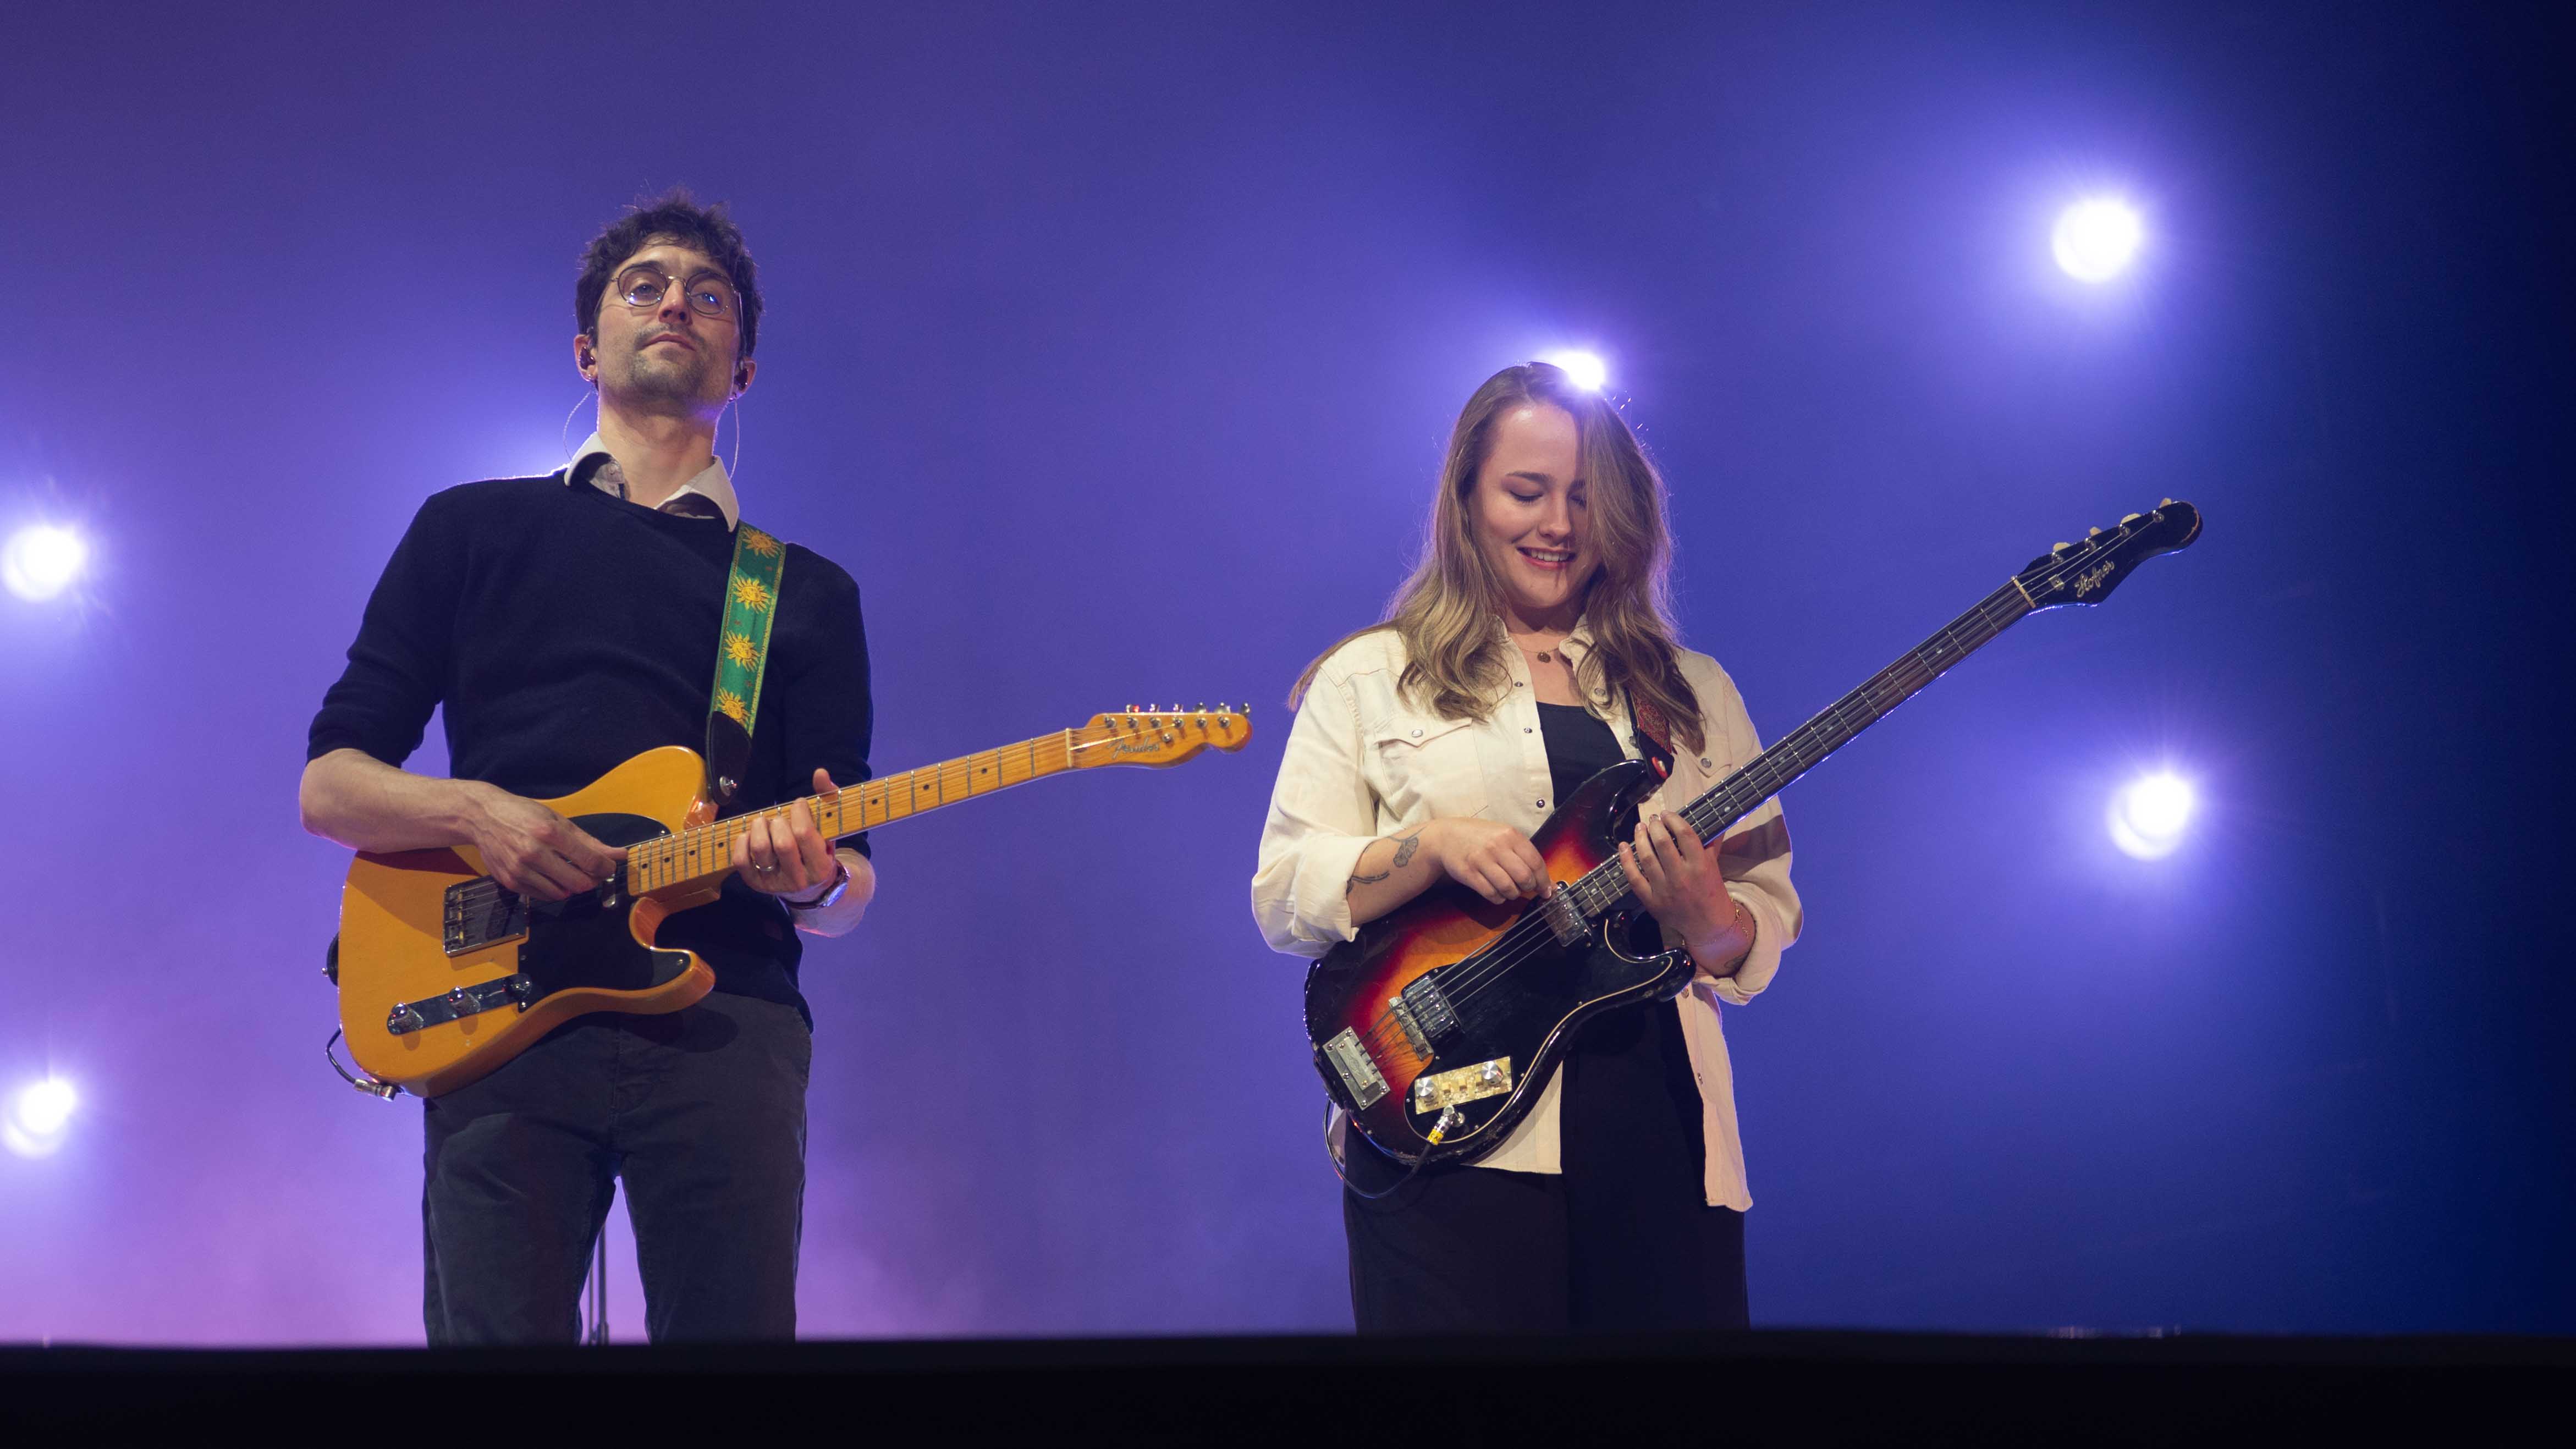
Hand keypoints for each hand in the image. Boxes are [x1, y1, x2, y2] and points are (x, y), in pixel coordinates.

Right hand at [465, 783, 623, 901]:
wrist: (482, 817)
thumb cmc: (523, 815)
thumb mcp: (558, 820)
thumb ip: (589, 841)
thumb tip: (619, 855)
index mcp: (550, 833)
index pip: (590, 861)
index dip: (606, 868)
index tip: (608, 866)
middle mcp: (534, 853)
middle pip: (578, 883)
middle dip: (591, 880)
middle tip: (591, 872)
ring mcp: (520, 870)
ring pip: (562, 893)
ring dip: (572, 886)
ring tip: (569, 871)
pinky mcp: (509, 882)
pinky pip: (543, 896)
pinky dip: (554, 890)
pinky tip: (551, 876)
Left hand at [733, 767, 845, 900]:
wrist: (811, 886)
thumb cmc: (820, 848)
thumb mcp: (830, 827)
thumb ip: (827, 797)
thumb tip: (820, 772)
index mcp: (821, 868)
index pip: (804, 834)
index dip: (799, 812)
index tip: (799, 804)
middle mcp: (798, 880)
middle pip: (782, 843)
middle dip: (779, 821)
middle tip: (781, 818)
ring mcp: (775, 884)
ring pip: (760, 849)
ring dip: (760, 826)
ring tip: (765, 822)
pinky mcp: (755, 883)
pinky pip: (741, 860)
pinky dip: (743, 840)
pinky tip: (751, 833)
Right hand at [1424, 817, 1550, 905]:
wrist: (1447, 836)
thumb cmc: (1480, 837)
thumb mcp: (1504, 836)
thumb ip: (1525, 855)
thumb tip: (1547, 882)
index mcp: (1510, 835)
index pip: (1535, 862)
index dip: (1544, 880)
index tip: (1547, 890)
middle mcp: (1497, 846)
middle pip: (1524, 877)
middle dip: (1529, 888)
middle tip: (1525, 888)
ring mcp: (1482, 860)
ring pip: (1508, 888)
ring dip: (1513, 894)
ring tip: (1509, 890)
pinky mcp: (1469, 874)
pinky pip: (1491, 894)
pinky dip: (1498, 898)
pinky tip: (1497, 892)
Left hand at [1617, 810, 1736, 947]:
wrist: (1708, 926)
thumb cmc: (1712, 892)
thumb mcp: (1714, 867)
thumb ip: (1711, 844)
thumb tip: (1711, 822)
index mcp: (1700, 866)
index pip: (1685, 834)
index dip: (1673, 819)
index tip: (1666, 814)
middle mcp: (1682, 877)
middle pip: (1662, 843)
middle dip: (1654, 826)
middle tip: (1652, 820)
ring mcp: (1665, 890)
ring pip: (1646, 857)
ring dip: (1640, 838)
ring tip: (1639, 828)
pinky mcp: (1652, 901)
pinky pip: (1634, 878)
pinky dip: (1626, 860)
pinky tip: (1623, 847)